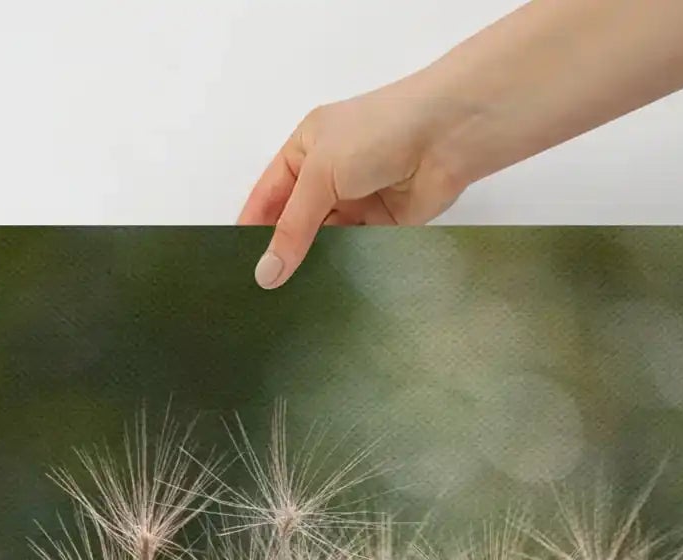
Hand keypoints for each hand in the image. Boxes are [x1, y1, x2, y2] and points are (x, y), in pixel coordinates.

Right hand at [237, 85, 468, 289]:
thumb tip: (266, 274)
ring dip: (312, 267)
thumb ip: (293, 227)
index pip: (267, 196)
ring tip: (288, 304)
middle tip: (261, 297)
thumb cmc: (378, 132)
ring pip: (324, 243)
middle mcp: (327, 176)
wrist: (446, 135)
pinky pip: (354, 254)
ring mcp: (355, 202)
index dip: (250, 230)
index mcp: (304, 150)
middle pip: (294, 223)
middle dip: (280, 254)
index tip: (236, 268)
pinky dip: (342, 270)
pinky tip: (325, 294)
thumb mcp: (321, 173)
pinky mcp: (382, 226)